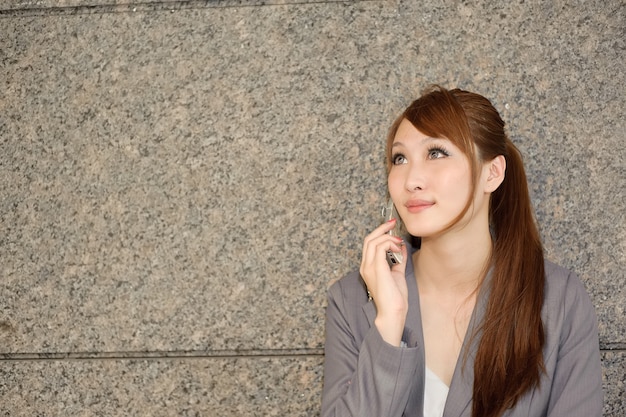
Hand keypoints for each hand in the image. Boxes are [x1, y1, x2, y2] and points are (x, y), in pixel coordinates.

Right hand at [360, 219, 408, 345]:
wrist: (393, 311)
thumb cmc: (395, 297)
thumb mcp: (397, 273)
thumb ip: (398, 260)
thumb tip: (402, 247)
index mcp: (368, 267)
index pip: (369, 244)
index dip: (379, 233)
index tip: (391, 227)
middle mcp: (365, 266)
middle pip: (369, 239)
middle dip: (382, 228)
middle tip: (393, 223)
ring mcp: (369, 267)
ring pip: (374, 241)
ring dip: (388, 237)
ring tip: (399, 243)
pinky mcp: (377, 268)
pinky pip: (380, 247)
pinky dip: (390, 243)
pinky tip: (398, 248)